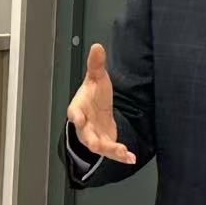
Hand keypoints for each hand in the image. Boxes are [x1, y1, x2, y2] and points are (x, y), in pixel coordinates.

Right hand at [67, 43, 135, 164]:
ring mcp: (94, 135)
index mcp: (78, 109)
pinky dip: (120, 155)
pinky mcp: (105, 142)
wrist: (97, 109)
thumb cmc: (94, 94)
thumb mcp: (97, 78)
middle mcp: (84, 125)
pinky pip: (111, 151)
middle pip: (85, 134)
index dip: (76, 116)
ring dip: (110, 150)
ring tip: (122, 152)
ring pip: (99, 146)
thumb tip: (97, 46)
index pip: (74, 112)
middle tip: (97, 144)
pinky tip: (131, 158)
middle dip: (91, 139)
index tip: (78, 118)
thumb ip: (96, 64)